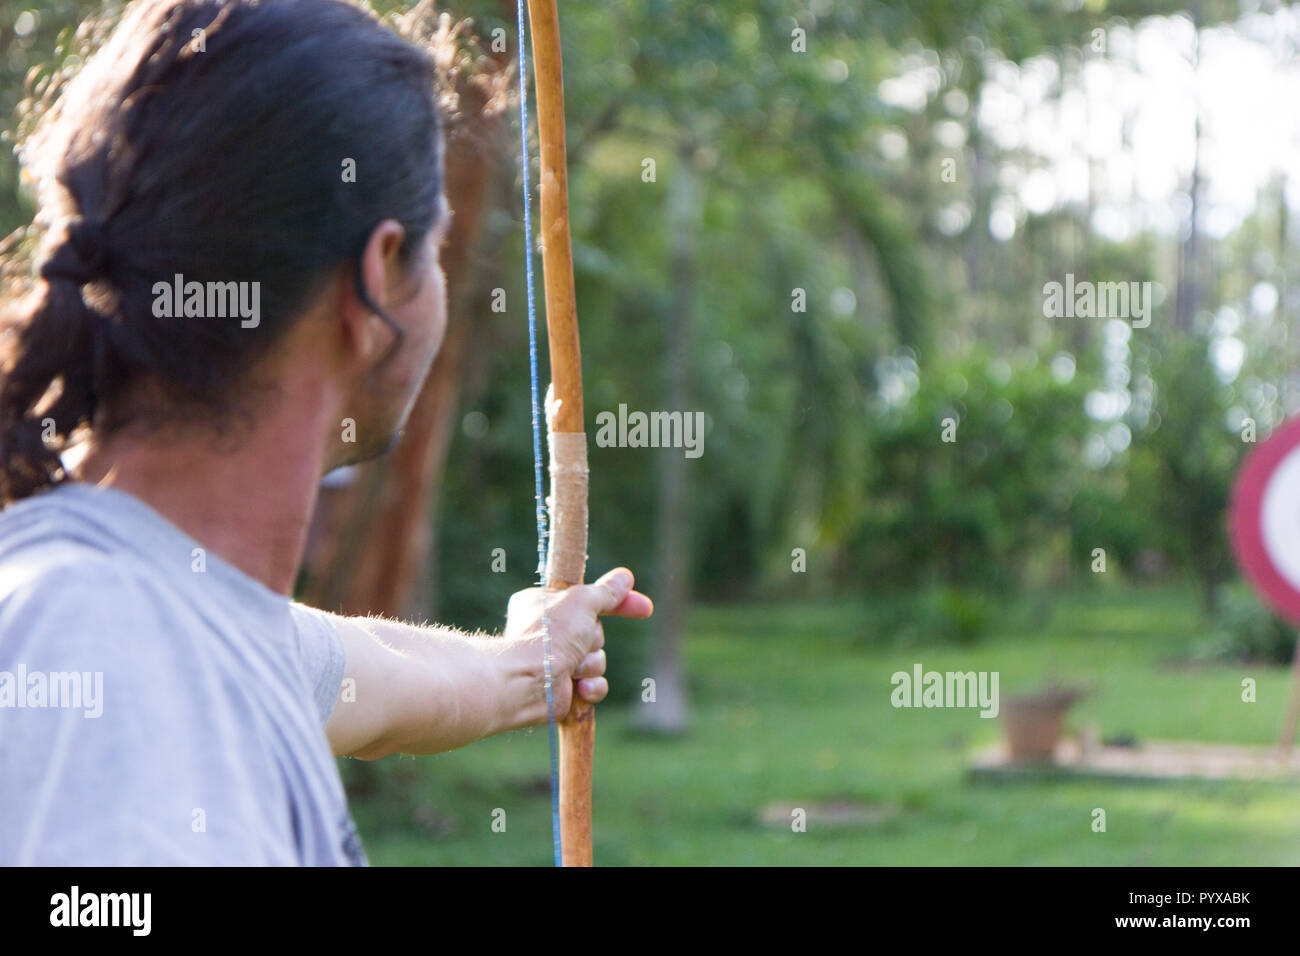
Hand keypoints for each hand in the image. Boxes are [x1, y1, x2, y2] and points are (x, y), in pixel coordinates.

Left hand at [505, 567, 652, 719]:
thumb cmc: (550, 635)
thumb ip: (606, 591)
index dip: (620, 603)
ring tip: (572, 667)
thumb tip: (625, 577)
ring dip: (590, 664)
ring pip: (597, 659)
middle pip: (596, 632)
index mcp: (544, 603)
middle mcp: (548, 631)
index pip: (590, 598)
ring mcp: (555, 661)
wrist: (529, 682)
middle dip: (594, 640)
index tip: (646, 608)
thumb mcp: (583, 601)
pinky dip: (590, 687)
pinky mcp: (563, 688)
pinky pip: (593, 685)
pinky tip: (579, 688)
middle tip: (579, 641)